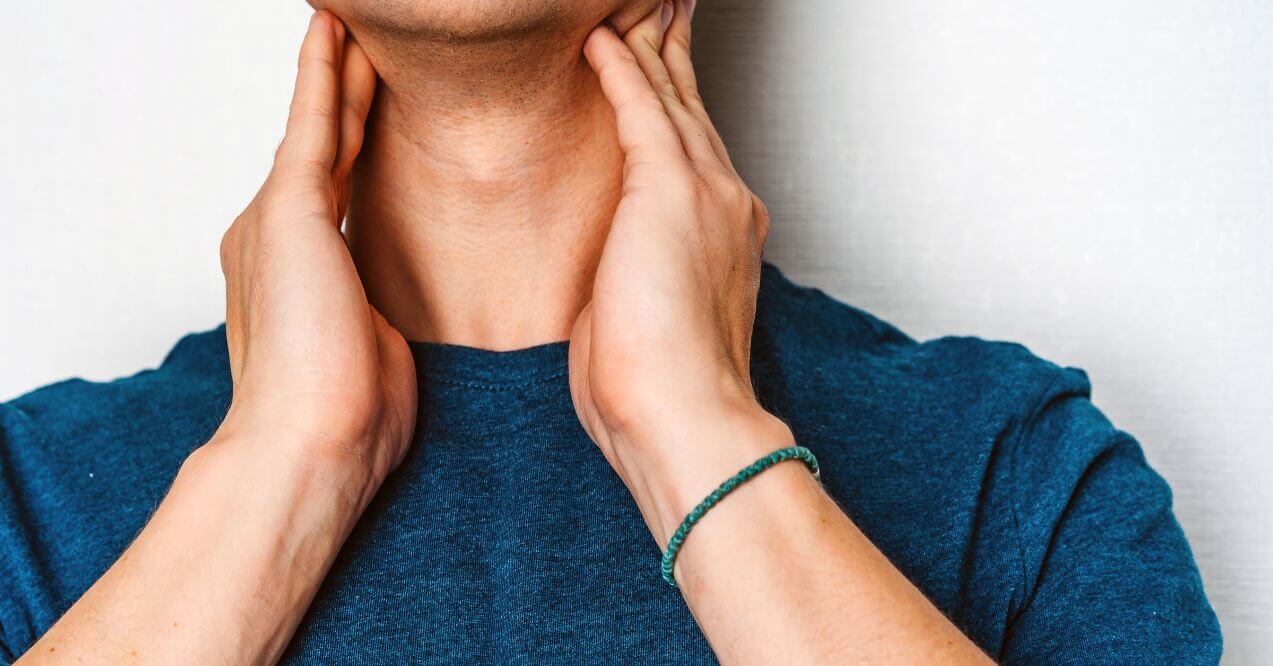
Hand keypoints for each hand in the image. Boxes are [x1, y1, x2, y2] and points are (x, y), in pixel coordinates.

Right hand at [216, 11, 414, 500]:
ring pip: (318, 126)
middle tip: (356, 37)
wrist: (307, 450)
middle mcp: (273, 236)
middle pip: (322, 146)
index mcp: (296, 270)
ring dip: (338, 71)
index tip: (368, 104)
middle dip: (342, 92)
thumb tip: (384, 326)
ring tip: (351, 19)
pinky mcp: (287, 211)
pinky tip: (335, 28)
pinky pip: (315, 123)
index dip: (350, 139)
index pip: (332, 186)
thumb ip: (371, 320)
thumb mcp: (371, 354)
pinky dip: (325, 73)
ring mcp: (274, 220)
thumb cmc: (346, 422)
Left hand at [570, 0, 794, 544]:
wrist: (686, 419)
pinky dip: (621, 71)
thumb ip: (639, 282)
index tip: (664, 77)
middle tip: (659, 15)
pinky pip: (642, 109)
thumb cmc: (661, 391)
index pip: (694, 154)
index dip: (677, 108)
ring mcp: (704, 193)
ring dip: (648, 51)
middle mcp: (725, 204)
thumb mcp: (648, 322)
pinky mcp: (669, 191)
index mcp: (722, 238)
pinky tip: (601, 41)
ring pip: (671, 100)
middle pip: (691, 113)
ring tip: (632, 11)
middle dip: (671, 60)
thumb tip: (618, 280)